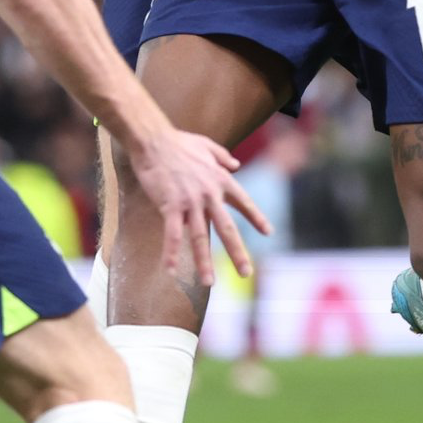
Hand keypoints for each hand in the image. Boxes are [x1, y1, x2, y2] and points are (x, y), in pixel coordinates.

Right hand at [126, 128, 269, 283]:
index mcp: (221, 180)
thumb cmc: (178, 142)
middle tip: (246, 273)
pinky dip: (172, 253)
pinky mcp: (170, 206)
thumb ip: (223, 156)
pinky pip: (172, 235)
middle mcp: (210, 195)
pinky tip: (171, 270)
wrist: (154, 140)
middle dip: (237, 253)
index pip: (244, 203)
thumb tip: (236, 164)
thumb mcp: (206, 145)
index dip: (256, 218)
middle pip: (227, 229)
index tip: (268, 233)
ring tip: (209, 282)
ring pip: (200, 238)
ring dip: (204, 262)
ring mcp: (190, 202)